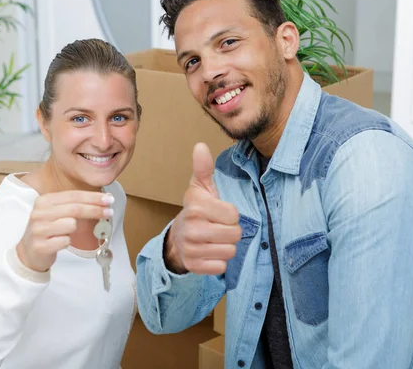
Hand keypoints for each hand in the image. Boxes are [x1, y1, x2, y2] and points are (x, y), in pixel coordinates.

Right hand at [16, 190, 113, 271]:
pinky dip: (66, 242)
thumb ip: (75, 206)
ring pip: (71, 224)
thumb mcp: (57, 213)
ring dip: (74, 230)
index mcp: (44, 201)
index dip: (93, 197)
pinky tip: (58, 243)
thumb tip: (102, 201)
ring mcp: (38, 229)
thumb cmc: (48, 231)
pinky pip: (65, 241)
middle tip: (110, 212)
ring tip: (65, 234)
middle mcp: (39, 212)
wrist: (28, 253)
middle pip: (75, 209)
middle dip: (95, 210)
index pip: (73, 195)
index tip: (109, 199)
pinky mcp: (40, 246)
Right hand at [165, 143, 241, 274]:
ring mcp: (191, 249)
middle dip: (231, 232)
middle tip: (218, 227)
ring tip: (214, 240)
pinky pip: (221, 267)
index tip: (219, 213)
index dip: (230, 215)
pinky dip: (219, 262)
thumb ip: (203, 167)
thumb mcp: (200, 188)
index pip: (234, 215)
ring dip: (226, 246)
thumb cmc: (196, 211)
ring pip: (230, 251)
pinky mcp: (193, 266)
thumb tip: (200, 145)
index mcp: (196, 207)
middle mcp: (191, 229)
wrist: (177, 238)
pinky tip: (209, 252)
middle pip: (235, 235)